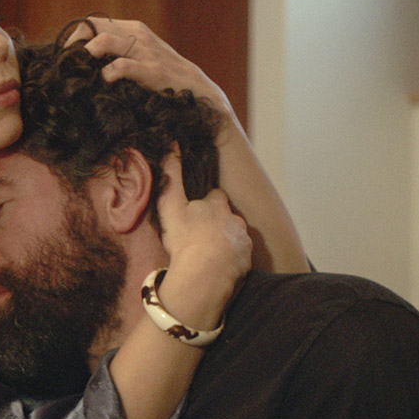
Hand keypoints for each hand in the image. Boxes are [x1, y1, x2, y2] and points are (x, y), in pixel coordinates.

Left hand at [72, 16, 234, 120]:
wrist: (197, 89)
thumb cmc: (164, 77)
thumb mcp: (142, 56)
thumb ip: (120, 52)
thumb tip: (85, 63)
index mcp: (133, 29)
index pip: (93, 22)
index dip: (74, 38)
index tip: (64, 58)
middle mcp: (137, 34)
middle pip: (93, 27)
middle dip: (73, 45)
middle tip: (64, 66)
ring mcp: (145, 51)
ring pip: (104, 41)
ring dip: (85, 56)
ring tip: (78, 73)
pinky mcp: (151, 70)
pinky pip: (121, 66)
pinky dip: (106, 74)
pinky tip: (103, 84)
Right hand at [151, 147, 250, 329]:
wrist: (203, 276)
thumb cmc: (185, 240)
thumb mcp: (171, 205)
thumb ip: (171, 174)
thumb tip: (173, 142)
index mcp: (217, 204)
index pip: (215, 197)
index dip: (205, 204)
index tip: (194, 216)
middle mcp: (235, 219)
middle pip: (226, 217)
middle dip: (217, 223)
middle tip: (199, 237)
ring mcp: (243, 241)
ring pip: (234, 236)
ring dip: (224, 242)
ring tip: (208, 255)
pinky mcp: (247, 261)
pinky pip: (239, 256)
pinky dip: (231, 259)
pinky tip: (217, 267)